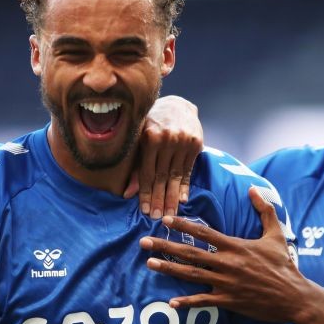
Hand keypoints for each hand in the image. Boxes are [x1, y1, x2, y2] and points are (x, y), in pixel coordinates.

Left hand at [126, 95, 202, 218]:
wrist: (178, 105)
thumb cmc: (153, 124)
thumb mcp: (139, 140)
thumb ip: (135, 167)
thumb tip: (127, 194)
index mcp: (150, 137)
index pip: (147, 172)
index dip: (145, 193)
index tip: (144, 211)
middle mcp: (167, 139)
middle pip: (161, 177)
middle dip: (158, 200)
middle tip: (156, 218)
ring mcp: (183, 141)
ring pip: (175, 176)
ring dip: (172, 197)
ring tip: (169, 214)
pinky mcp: (196, 143)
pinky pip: (188, 170)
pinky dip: (184, 185)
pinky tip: (182, 199)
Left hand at [139, 187, 308, 322]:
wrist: (294, 297)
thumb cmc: (284, 265)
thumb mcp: (275, 234)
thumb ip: (264, 209)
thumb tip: (253, 188)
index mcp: (235, 246)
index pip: (204, 232)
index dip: (183, 225)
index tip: (165, 220)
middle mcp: (227, 263)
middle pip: (190, 253)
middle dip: (165, 246)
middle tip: (143, 242)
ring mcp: (226, 283)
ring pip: (191, 275)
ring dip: (169, 269)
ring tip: (149, 264)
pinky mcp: (228, 301)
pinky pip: (203, 301)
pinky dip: (187, 302)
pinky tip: (171, 302)